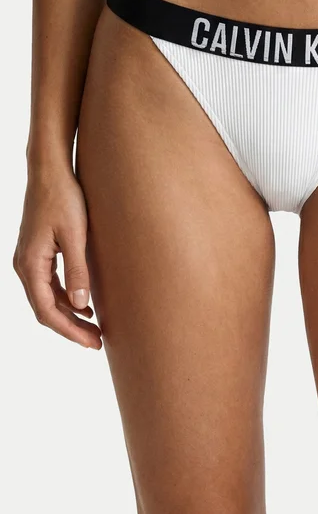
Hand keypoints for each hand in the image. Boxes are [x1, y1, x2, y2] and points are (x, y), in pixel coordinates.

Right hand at [13, 167, 101, 349]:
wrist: (50, 171)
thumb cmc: (64, 198)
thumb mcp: (76, 236)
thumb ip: (78, 271)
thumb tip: (80, 306)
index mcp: (30, 264)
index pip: (47, 310)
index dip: (69, 330)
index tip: (91, 342)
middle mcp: (24, 265)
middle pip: (45, 309)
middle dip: (71, 328)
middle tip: (97, 342)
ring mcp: (29, 259)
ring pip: (47, 298)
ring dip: (69, 314)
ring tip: (94, 328)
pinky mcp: (37, 253)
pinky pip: (48, 284)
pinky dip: (65, 298)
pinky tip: (84, 305)